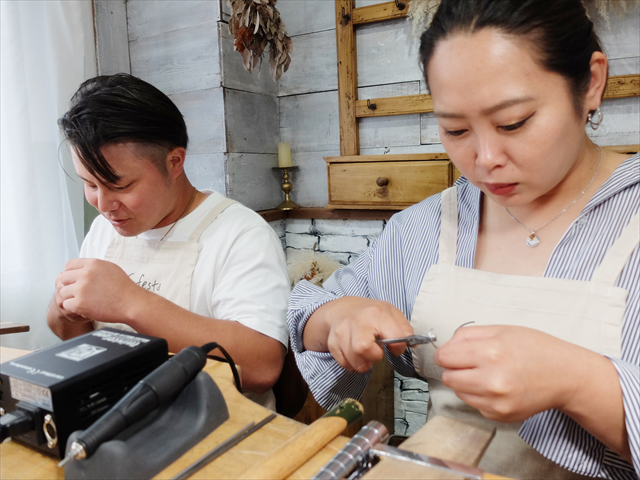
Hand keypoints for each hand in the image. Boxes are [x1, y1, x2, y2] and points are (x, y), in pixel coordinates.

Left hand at [56, 258, 144, 324]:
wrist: (131, 303)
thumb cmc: (124, 288)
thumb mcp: (110, 268)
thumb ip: (93, 267)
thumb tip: (80, 269)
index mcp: (92, 264)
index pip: (69, 265)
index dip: (69, 273)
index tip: (73, 280)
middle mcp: (85, 274)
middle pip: (63, 278)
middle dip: (68, 286)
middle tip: (76, 293)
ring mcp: (81, 289)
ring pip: (62, 292)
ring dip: (71, 298)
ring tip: (83, 301)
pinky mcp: (80, 303)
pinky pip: (66, 304)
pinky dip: (73, 308)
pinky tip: (84, 308)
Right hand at [305, 296, 413, 372]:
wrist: (342, 309)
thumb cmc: (369, 313)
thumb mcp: (391, 312)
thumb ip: (404, 328)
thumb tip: (413, 343)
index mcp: (377, 313)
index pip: (394, 338)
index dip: (398, 347)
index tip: (395, 347)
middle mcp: (357, 321)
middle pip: (363, 348)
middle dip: (374, 357)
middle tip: (375, 352)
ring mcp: (342, 332)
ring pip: (353, 360)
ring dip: (363, 364)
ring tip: (365, 355)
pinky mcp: (333, 342)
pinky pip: (344, 363)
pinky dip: (352, 364)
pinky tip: (355, 355)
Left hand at [434, 325, 584, 422]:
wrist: (565, 376)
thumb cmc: (536, 349)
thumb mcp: (500, 330)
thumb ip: (467, 335)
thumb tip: (445, 346)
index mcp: (491, 353)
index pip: (445, 357)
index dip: (446, 353)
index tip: (452, 352)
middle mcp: (492, 380)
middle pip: (448, 377)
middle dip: (455, 368)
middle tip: (473, 362)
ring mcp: (496, 402)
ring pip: (458, 392)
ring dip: (466, 382)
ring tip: (488, 373)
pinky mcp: (499, 415)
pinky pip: (474, 404)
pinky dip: (479, 395)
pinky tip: (497, 386)